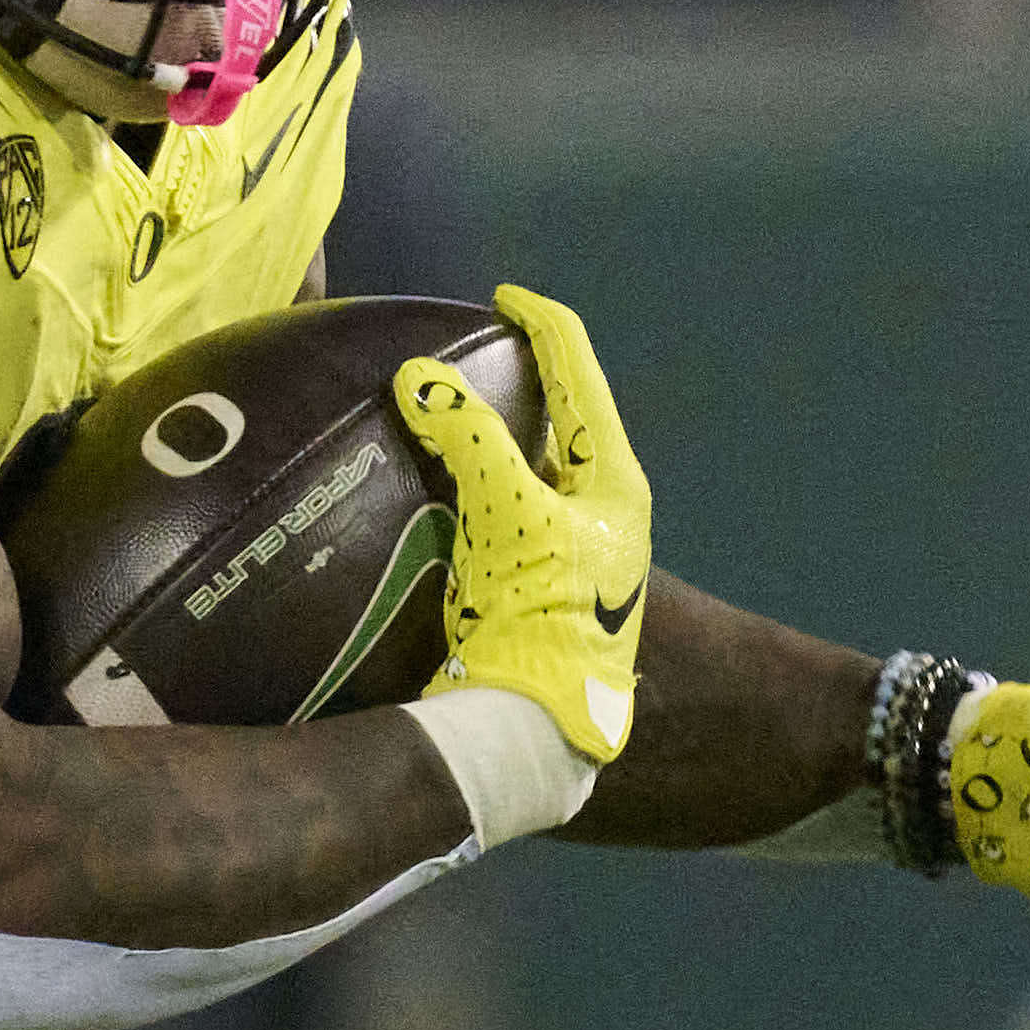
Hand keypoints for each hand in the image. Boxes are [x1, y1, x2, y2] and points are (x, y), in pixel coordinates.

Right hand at [395, 285, 650, 763]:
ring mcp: (560, 547)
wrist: (530, 733)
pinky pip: (488, 508)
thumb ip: (471, 441)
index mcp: (613, 481)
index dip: (540, 323)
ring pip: (517, 463)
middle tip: (455, 347)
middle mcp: (595, 509)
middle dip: (507, 374)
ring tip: (427, 404)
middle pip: (552, 414)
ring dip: (477, 431)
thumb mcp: (510, 519)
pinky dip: (455, 481)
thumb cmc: (539, 620)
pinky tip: (416, 479)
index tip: (498, 296)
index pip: (579, 371)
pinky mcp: (522, 582)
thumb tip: (420, 378)